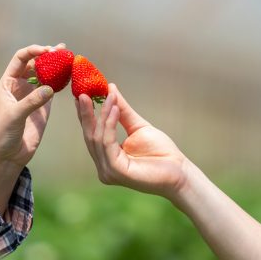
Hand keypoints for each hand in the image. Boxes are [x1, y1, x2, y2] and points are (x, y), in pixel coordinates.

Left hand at [0, 44, 63, 213]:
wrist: (8, 155)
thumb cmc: (2, 134)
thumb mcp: (14, 116)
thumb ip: (31, 102)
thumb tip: (49, 88)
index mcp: (8, 83)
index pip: (20, 60)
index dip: (33, 52)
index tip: (46, 51)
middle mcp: (21, 86)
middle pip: (35, 64)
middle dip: (48, 55)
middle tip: (62, 50)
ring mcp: (33, 95)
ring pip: (46, 75)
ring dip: (57, 65)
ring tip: (70, 56)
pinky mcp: (44, 106)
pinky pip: (54, 89)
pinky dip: (62, 81)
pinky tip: (71, 74)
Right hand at [75, 83, 189, 200]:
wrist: (179, 171)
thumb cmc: (161, 152)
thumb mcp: (137, 126)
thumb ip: (122, 110)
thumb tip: (110, 88)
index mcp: (107, 157)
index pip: (91, 134)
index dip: (85, 114)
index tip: (81, 94)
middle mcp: (104, 166)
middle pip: (90, 136)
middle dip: (86, 113)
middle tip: (84, 93)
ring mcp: (108, 171)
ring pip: (98, 138)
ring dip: (102, 115)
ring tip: (109, 97)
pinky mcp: (115, 171)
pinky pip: (107, 143)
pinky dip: (109, 125)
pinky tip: (115, 110)